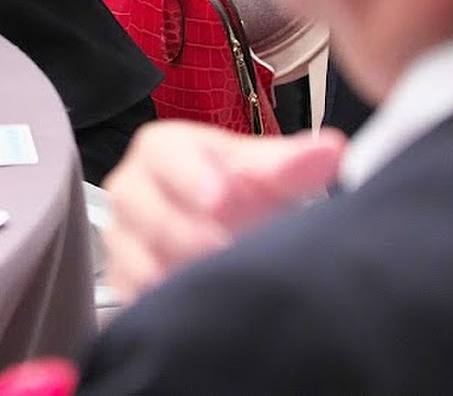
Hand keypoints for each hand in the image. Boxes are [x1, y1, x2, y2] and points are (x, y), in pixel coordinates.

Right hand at [103, 122, 346, 303]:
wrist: (236, 236)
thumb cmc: (244, 197)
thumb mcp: (270, 178)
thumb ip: (293, 164)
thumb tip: (329, 151)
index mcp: (164, 149)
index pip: (162, 153)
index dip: (189, 175)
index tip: (220, 198)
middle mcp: (134, 187)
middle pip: (138, 204)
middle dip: (185, 230)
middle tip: (225, 248)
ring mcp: (123, 235)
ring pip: (132, 253)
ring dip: (174, 268)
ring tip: (215, 278)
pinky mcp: (123, 277)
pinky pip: (129, 292)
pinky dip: (161, 300)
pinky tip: (194, 303)